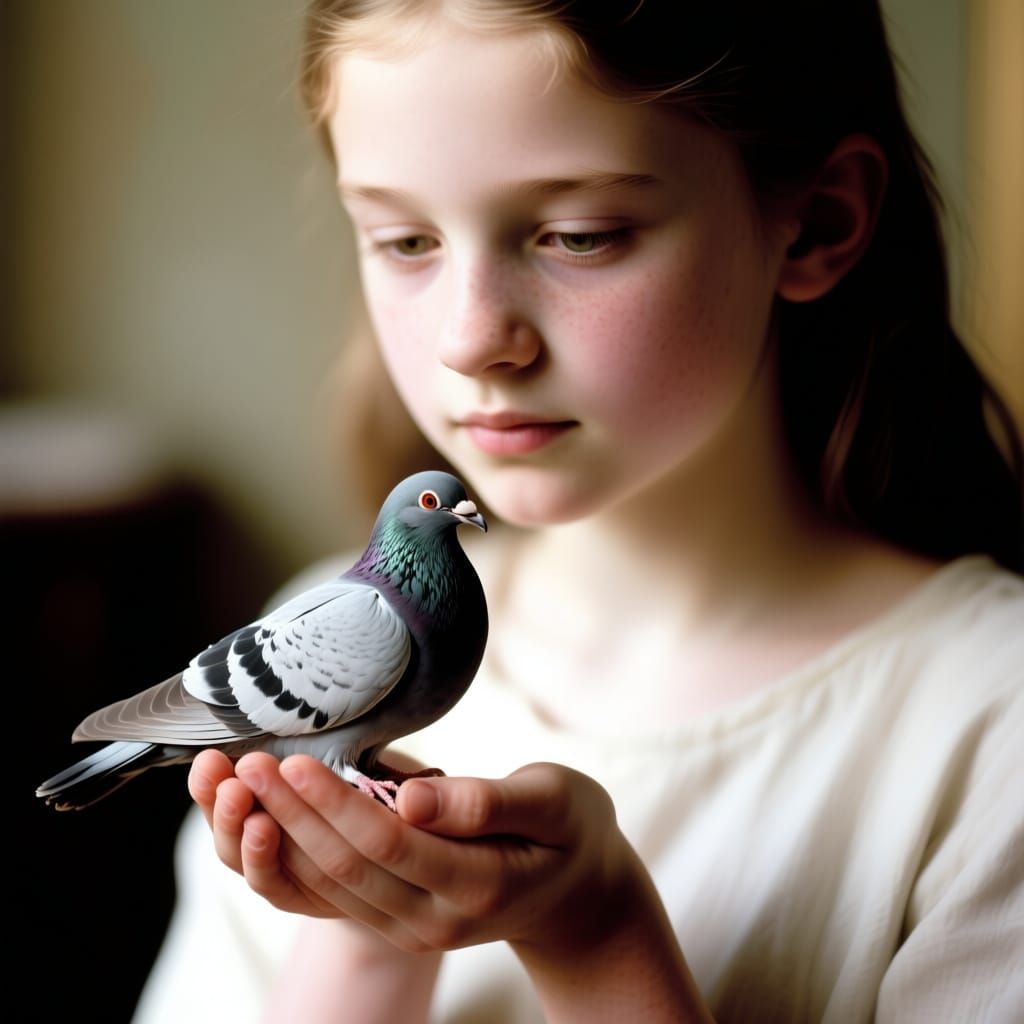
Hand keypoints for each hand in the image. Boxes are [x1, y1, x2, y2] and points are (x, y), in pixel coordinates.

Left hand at [191, 752, 710, 1019]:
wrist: (577, 896)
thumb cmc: (570, 831)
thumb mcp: (552, 802)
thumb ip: (487, 802)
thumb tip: (412, 795)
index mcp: (474, 886)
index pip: (385, 844)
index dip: (333, 803)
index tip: (291, 760)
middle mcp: (431, 919)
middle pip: (343, 866)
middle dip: (288, 814)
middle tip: (244, 761)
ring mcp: (409, 927)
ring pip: (326, 887)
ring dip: (276, 837)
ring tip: (236, 786)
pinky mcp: (395, 920)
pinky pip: (329, 895)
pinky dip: (289, 859)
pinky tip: (262, 819)